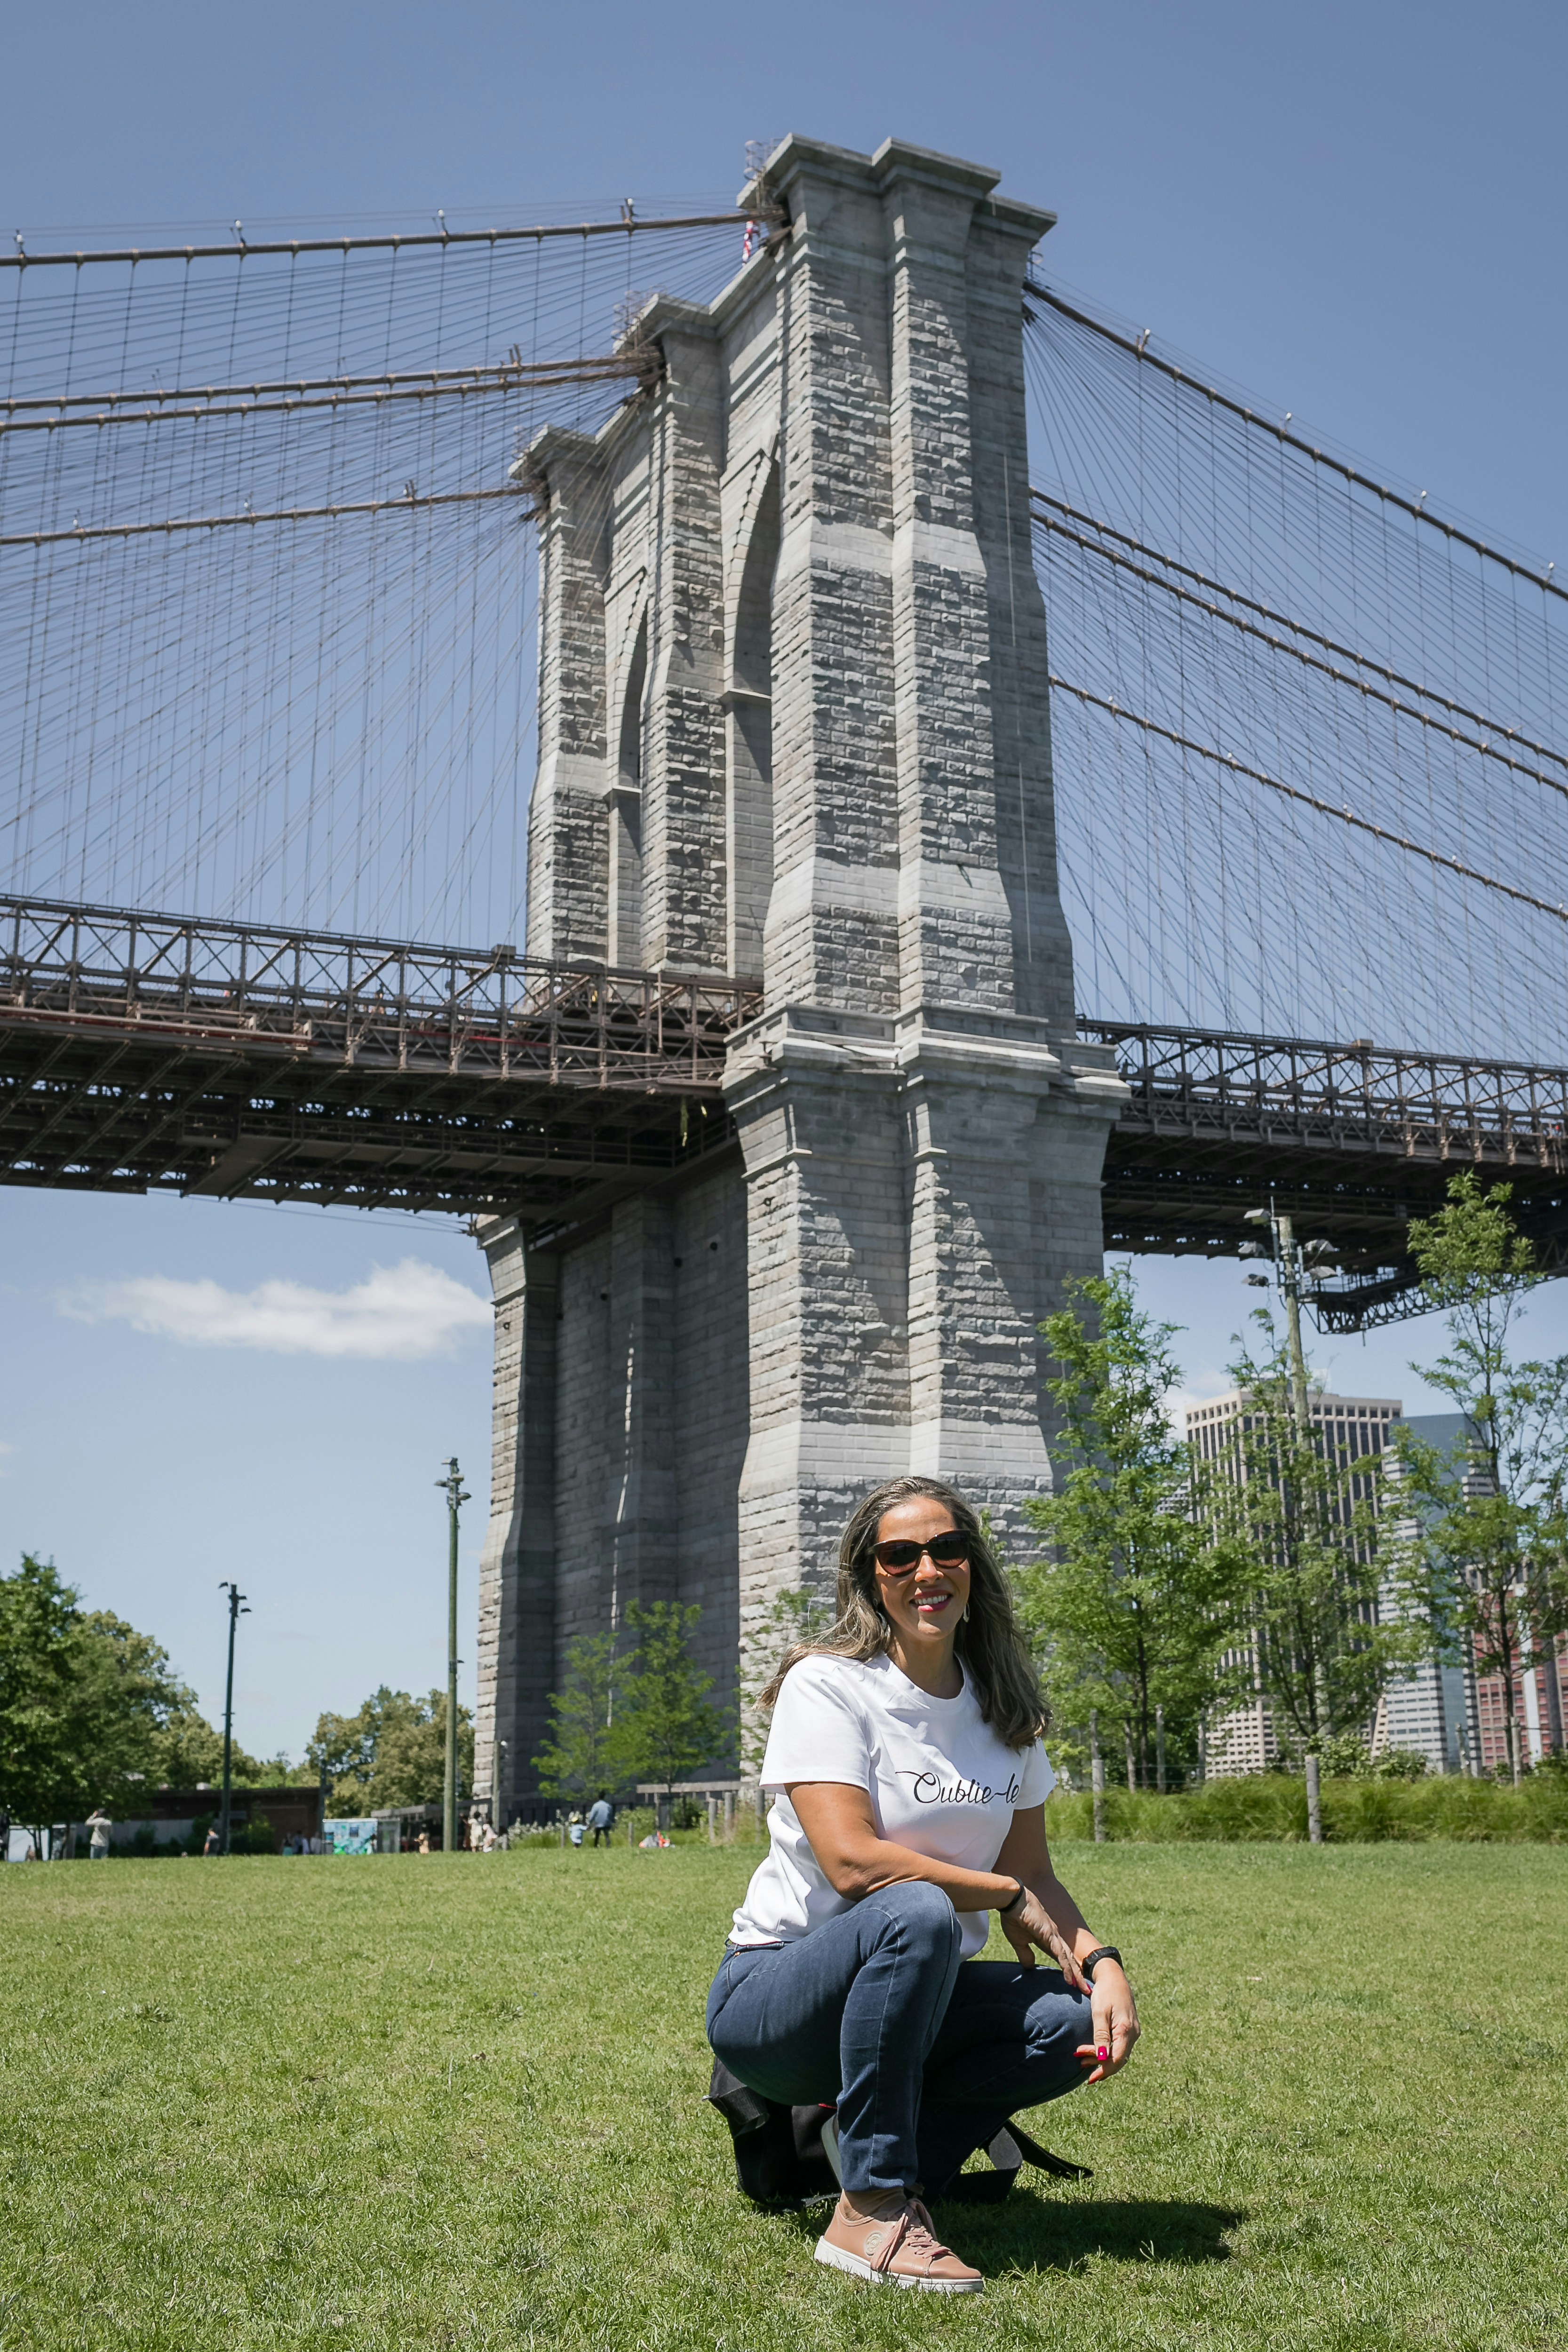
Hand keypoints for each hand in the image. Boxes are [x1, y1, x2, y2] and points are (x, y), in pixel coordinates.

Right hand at [999, 1887, 1090, 1990]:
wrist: (1011, 1900)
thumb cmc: (1014, 1917)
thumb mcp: (1019, 1941)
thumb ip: (1025, 1954)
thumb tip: (1029, 1966)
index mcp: (1047, 1938)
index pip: (1061, 1957)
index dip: (1068, 1970)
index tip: (1073, 1984)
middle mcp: (1054, 1937)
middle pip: (1069, 1959)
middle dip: (1078, 1975)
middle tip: (1085, 1990)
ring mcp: (1053, 1935)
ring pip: (1068, 1958)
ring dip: (1076, 1974)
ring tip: (1082, 1989)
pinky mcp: (1050, 1934)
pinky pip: (1060, 1954)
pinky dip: (1066, 1967)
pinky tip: (1070, 1978)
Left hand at [1076, 1959, 1138, 2082]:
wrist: (1114, 1977)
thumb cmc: (1105, 1992)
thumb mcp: (1100, 2012)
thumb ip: (1101, 2035)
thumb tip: (1102, 2058)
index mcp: (1127, 2030)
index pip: (1118, 2059)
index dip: (1104, 2070)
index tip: (1090, 2078)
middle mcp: (1133, 2033)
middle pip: (1118, 2059)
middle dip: (1099, 2065)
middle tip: (1080, 2064)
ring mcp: (1132, 2032)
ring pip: (1118, 2053)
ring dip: (1101, 2059)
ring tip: (1083, 2061)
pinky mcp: (1128, 2029)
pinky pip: (1119, 2046)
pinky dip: (1107, 2051)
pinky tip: (1095, 2052)